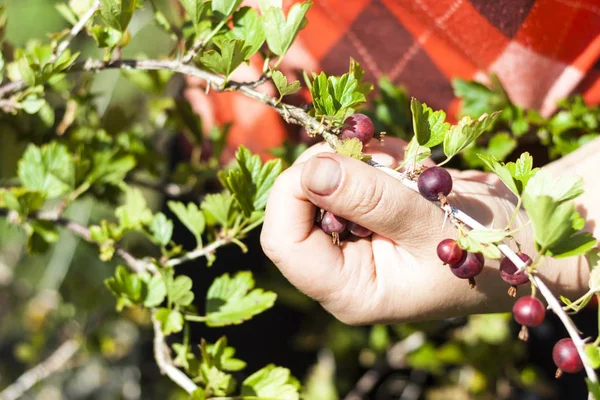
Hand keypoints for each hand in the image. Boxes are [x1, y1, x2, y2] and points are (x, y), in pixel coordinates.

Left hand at [260, 138, 588, 324]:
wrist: (525, 240)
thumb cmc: (489, 247)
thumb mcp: (430, 223)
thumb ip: (370, 198)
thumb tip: (310, 171)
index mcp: (348, 289)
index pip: (283, 242)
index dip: (292, 193)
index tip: (329, 158)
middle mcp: (341, 267)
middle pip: (296, 208)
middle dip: (331, 169)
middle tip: (374, 152)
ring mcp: (353, 239)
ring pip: (321, 183)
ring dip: (358, 159)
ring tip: (407, 167)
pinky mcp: (367, 214)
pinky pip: (348, 173)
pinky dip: (372, 156)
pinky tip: (409, 166)